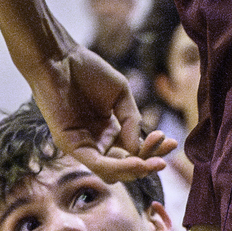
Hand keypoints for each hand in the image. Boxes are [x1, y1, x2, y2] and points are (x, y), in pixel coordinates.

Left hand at [30, 43, 172, 180]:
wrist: (59, 58)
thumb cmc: (88, 70)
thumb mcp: (121, 94)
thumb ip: (132, 120)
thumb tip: (138, 149)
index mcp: (109, 131)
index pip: (133, 152)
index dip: (153, 151)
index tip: (172, 143)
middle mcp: (96, 142)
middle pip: (125, 168)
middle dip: (146, 166)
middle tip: (163, 162)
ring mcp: (83, 145)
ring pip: (111, 172)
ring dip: (133, 171)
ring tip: (151, 163)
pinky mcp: (69, 145)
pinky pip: (96, 163)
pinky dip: (117, 166)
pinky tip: (136, 161)